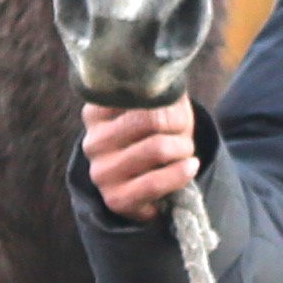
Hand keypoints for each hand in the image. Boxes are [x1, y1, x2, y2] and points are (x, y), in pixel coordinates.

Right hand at [83, 97, 197, 218]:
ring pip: (156, 148)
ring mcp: (101, 172)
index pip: (137, 93)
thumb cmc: (156, 135)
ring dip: (183, 148)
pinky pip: (155, 183)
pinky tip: (190, 166)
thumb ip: (161, 90)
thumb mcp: (158, 105)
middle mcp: (92, 142)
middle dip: (178, 123)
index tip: (174, 106)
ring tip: (185, 150)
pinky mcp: (115, 199)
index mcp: (96, 112)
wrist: (151, 179)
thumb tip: (171, 83)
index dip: (166, 98)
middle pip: (149, 118)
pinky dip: (181, 173)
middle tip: (183, 130)